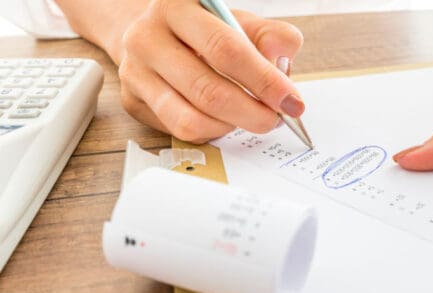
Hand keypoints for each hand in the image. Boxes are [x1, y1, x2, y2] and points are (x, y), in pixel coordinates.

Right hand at [115, 0, 303, 142]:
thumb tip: (279, 68)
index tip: (291, 101)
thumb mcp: (242, 23)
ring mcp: (134, 70)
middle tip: (276, 120)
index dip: (264, 81)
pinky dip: (212, 131)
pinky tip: (223, 119)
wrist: (159, 36)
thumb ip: (271, 38)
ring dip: (232, 126)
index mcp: (178, 5)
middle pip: (207, 90)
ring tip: (251, 117)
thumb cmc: (208, 31)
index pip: (226, 49)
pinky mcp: (132, 100)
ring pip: (191, 119)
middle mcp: (147, 35)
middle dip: (252, 113)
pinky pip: (180, 130)